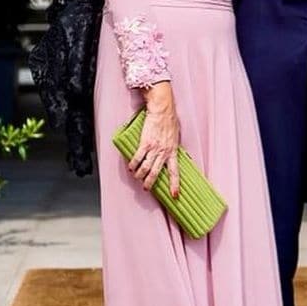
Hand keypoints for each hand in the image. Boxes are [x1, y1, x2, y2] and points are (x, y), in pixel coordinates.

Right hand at [128, 82, 179, 196]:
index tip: (174, 195)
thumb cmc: (170, 120)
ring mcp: (154, 148)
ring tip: (137, 177)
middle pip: (156, 173)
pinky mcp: (145, 142)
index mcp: (173, 151)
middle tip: (146, 188)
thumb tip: (169, 153)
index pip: (175, 172)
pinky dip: (133, 164)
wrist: (162, 110)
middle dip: (150, 183)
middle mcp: (164, 152)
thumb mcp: (175, 136)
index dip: (174, 184)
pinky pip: (137, 158)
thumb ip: (172, 146)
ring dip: (140, 175)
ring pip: (145, 168)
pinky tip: (131, 168)